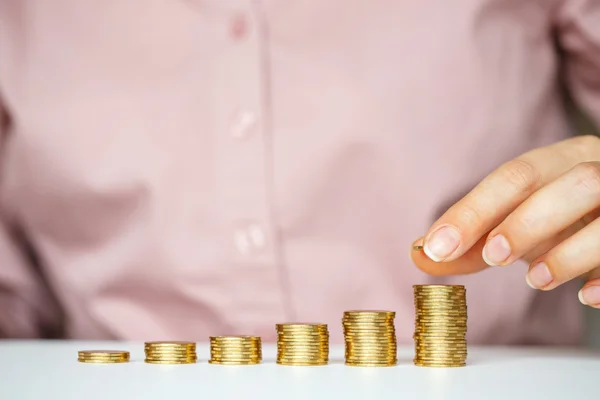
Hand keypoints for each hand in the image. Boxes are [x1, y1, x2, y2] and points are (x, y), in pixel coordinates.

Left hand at [410, 135, 599, 307]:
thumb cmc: (564, 216)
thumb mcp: (519, 220)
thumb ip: (473, 239)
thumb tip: (420, 253)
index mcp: (562, 159)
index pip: (515, 176)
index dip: (475, 210)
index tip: (438, 247)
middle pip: (572, 183)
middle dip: (527, 222)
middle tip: (493, 257)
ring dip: (570, 251)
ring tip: (537, 280)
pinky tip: (586, 297)